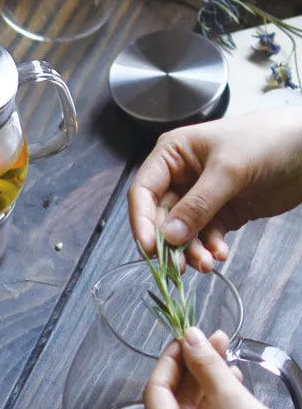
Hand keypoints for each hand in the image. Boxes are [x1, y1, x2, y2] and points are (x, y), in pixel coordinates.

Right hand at [128, 107, 301, 271]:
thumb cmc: (267, 141)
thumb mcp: (228, 171)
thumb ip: (197, 205)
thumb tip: (169, 238)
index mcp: (172, 155)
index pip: (143, 191)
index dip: (142, 221)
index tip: (149, 248)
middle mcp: (181, 176)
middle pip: (161, 217)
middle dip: (171, 242)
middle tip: (176, 267)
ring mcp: (201, 196)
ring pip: (183, 231)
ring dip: (192, 250)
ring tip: (207, 264)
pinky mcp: (223, 211)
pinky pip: (206, 235)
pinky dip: (211, 247)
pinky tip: (221, 254)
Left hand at [144, 325, 301, 408]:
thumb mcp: (233, 401)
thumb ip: (207, 366)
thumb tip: (189, 337)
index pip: (155, 392)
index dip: (170, 360)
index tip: (185, 336)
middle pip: (173, 404)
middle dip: (193, 370)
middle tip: (213, 341)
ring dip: (206, 387)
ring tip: (226, 357)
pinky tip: (231, 386)